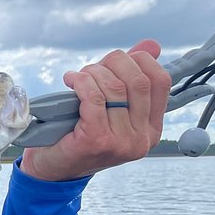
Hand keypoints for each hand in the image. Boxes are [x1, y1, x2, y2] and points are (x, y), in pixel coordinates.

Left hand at [20, 40, 172, 181]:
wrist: (53, 169)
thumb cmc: (80, 135)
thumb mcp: (111, 108)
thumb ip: (130, 80)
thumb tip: (151, 45)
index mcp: (151, 130)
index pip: (160, 82)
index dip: (140, 61)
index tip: (116, 61)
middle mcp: (141, 139)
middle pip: (138, 81)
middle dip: (113, 63)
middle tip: (93, 67)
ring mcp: (121, 142)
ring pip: (114, 88)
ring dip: (93, 73)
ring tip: (79, 77)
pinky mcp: (97, 140)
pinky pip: (94, 98)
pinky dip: (82, 82)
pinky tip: (72, 80)